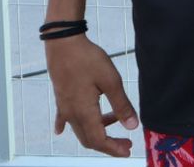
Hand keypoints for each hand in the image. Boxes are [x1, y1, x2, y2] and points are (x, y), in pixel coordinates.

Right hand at [46, 35, 138, 156]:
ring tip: (116, 119)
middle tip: (126, 141)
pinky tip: (61, 131)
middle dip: (108, 143)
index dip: (113, 148)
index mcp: (84, 112)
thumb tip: (133, 126)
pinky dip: (70, 126)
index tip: (128, 150)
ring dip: (97, 130)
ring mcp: (64, 107)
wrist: (63, 44)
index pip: (98, 140)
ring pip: (80, 129)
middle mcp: (71, 114)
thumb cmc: (88, 60)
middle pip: (89, 139)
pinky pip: (65, 119)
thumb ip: (122, 105)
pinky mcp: (61, 98)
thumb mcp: (111, 81)